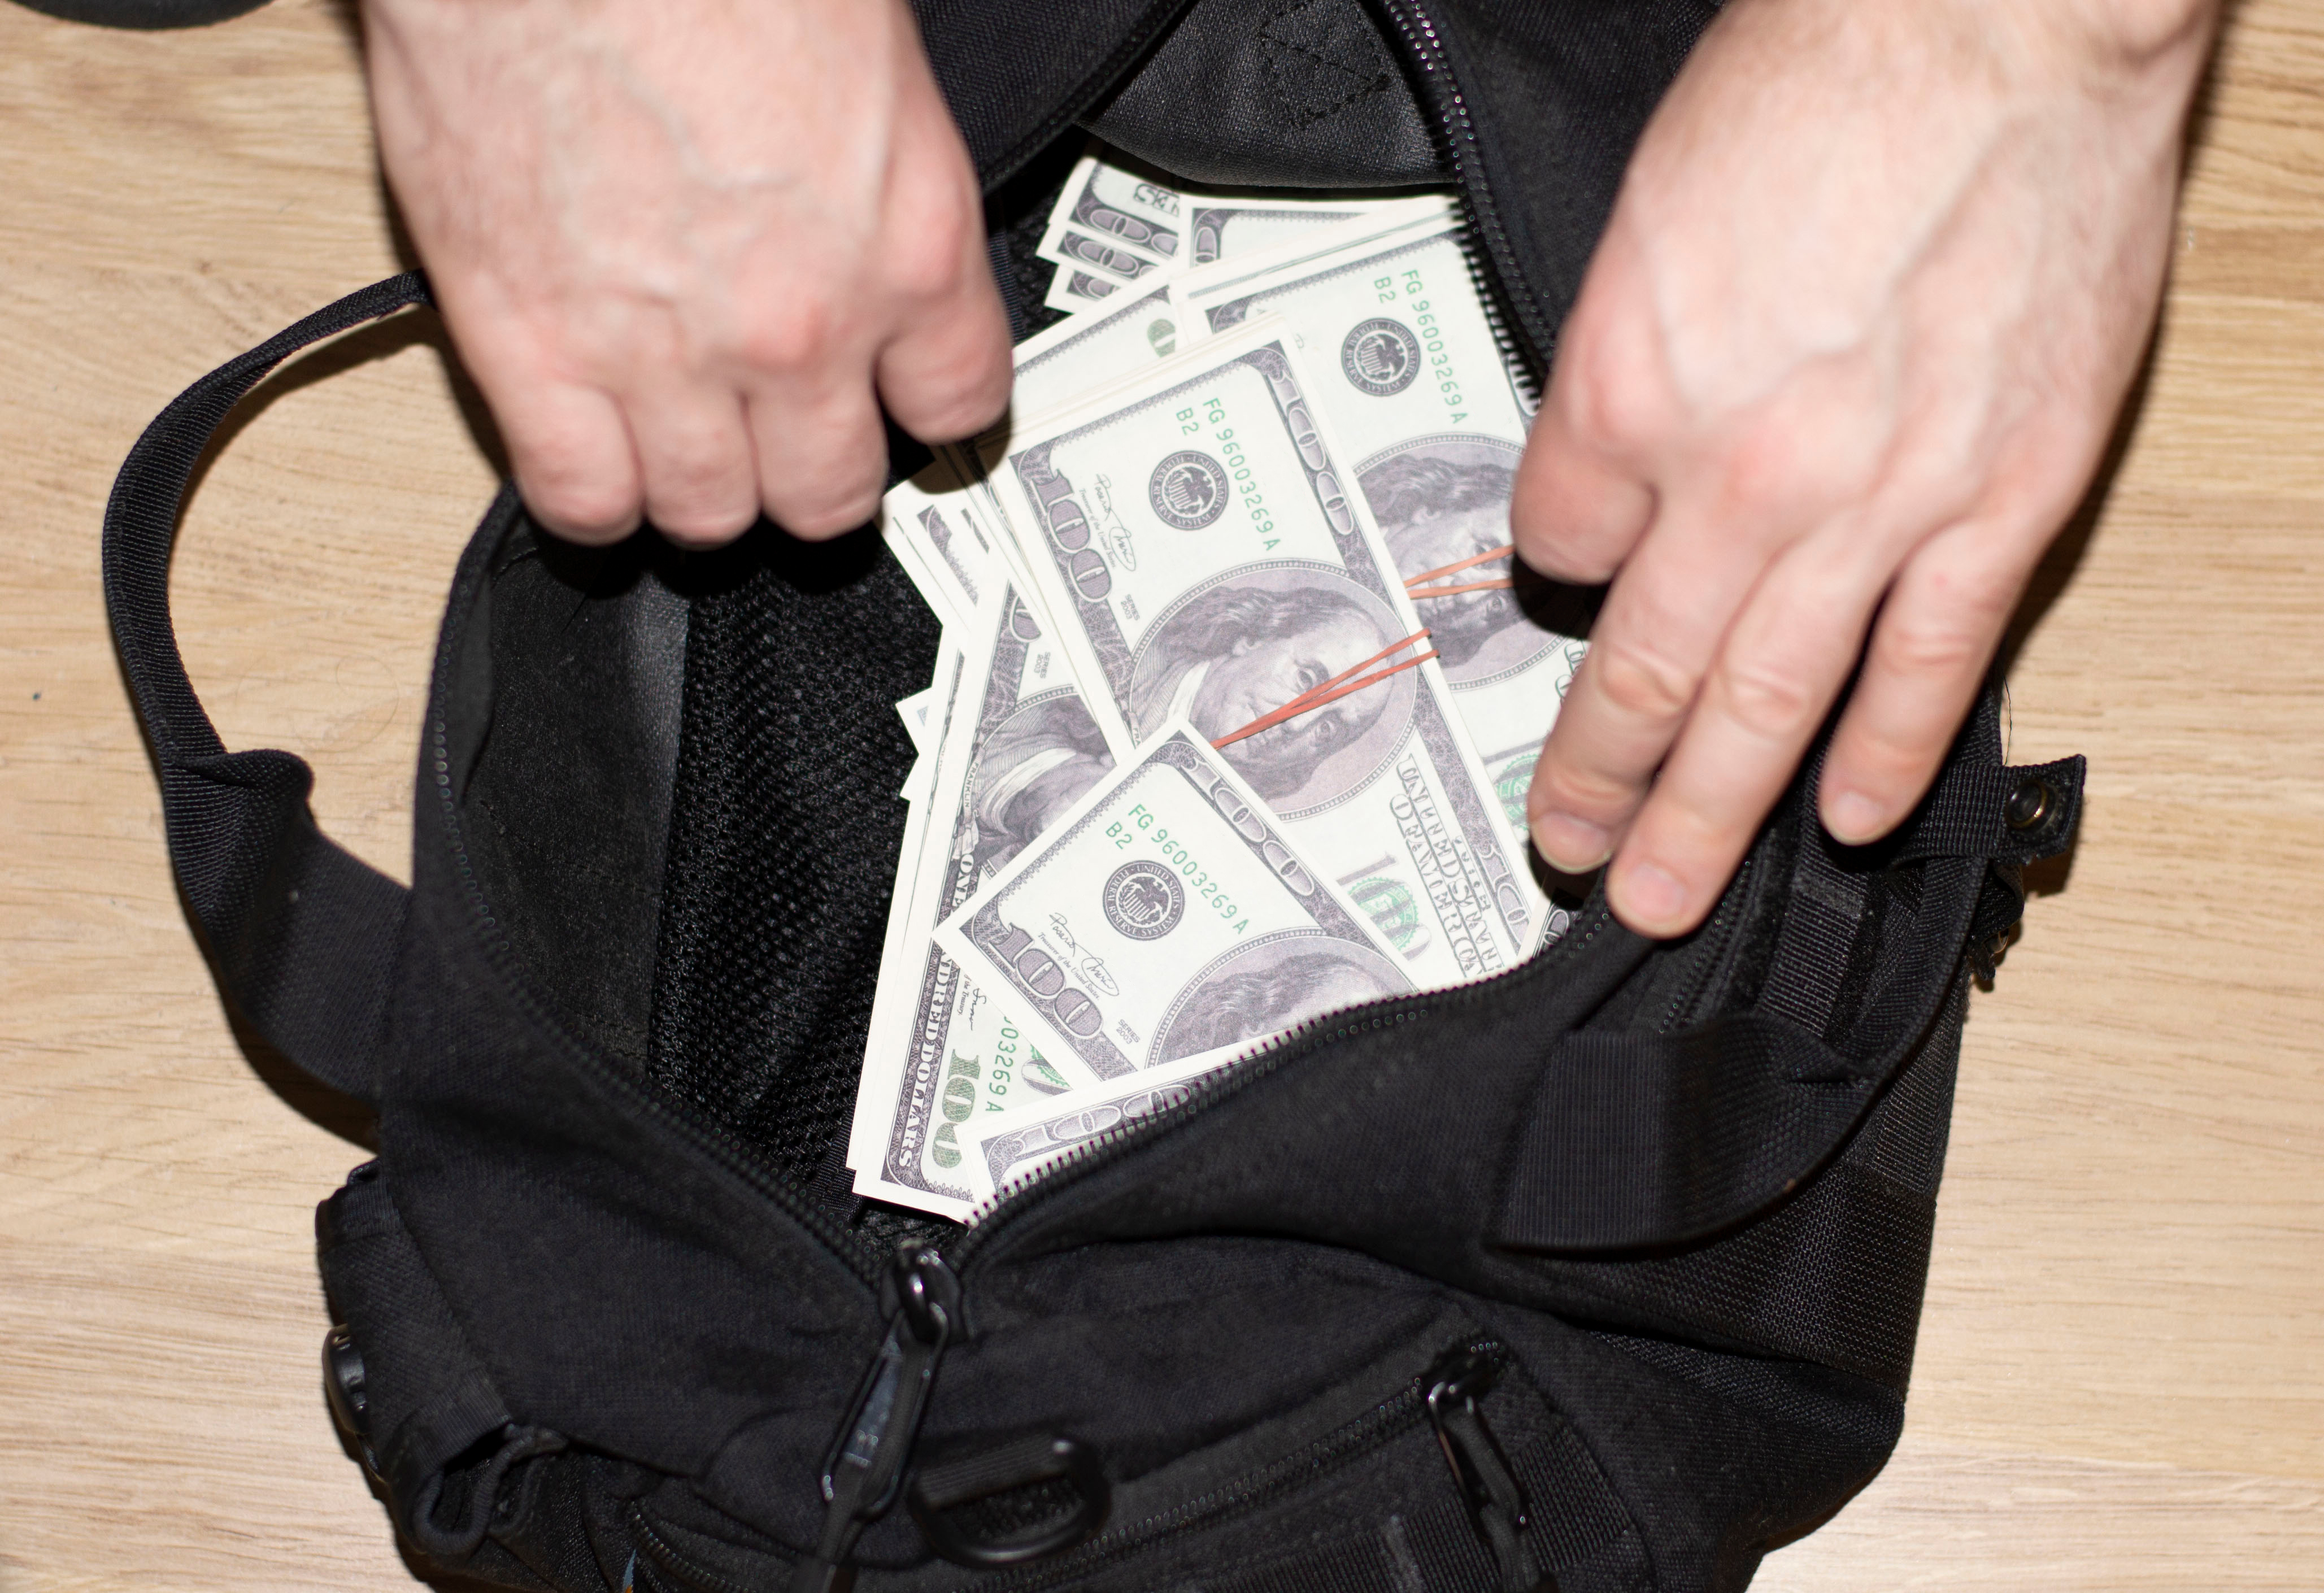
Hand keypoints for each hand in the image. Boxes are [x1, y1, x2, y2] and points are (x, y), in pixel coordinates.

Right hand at [360, 0, 1011, 545]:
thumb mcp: (868, 60)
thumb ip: (884, 175)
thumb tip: (877, 207)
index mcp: (907, 245)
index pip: (956, 407)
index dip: (924, 414)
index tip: (902, 410)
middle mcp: (801, 325)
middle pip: (830, 493)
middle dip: (814, 474)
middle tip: (789, 441)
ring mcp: (666, 356)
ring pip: (710, 514)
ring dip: (706, 493)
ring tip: (692, 446)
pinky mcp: (531, 350)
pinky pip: (581, 498)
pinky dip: (595, 498)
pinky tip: (601, 461)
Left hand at [1515, 0, 2216, 935]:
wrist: (2004, 17)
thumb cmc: (1830, 81)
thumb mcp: (1647, 222)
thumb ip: (1619, 371)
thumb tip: (1604, 477)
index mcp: (1630, 392)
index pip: (1557, 543)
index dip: (1551, 580)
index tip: (1562, 599)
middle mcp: (1739, 469)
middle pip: (1641, 668)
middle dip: (1599, 781)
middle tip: (1571, 855)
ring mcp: (1878, 500)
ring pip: (1768, 703)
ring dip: (1711, 815)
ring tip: (1664, 891)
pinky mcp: (2003, 501)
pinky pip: (1929, 665)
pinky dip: (1885, 754)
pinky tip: (1850, 818)